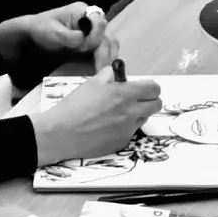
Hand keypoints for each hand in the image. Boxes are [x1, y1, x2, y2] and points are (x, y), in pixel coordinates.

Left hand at [0, 2, 117, 71]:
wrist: (34, 34)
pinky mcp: (91, 43)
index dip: (95, 36)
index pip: (99, 22)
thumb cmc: (41, 28)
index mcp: (82, 11)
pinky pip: (103, 51)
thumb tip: (83, 39)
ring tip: (103, 72)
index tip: (85, 48)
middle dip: (105, 52)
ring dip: (108, 58)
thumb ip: (68, 35)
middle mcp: (91, 20)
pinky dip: (104, 60)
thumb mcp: (52, 31)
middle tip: (102, 69)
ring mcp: (93, 32)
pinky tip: (101, 70)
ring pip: (109, 44)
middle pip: (107, 35)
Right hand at [30, 64, 161, 165]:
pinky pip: (131, 132)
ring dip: (137, 114)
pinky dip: (124, 127)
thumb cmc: (73, 106)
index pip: (154, 88)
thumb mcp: (91, 83)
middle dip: (149, 100)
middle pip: (156, 104)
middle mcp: (131, 112)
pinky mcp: (122, 142)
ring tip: (118, 113)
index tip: (142, 88)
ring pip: (144, 118)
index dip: (149, 87)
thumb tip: (117, 74)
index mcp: (124, 94)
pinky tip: (107, 126)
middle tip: (135, 99)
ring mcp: (128, 129)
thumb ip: (109, 75)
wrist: (61, 133)